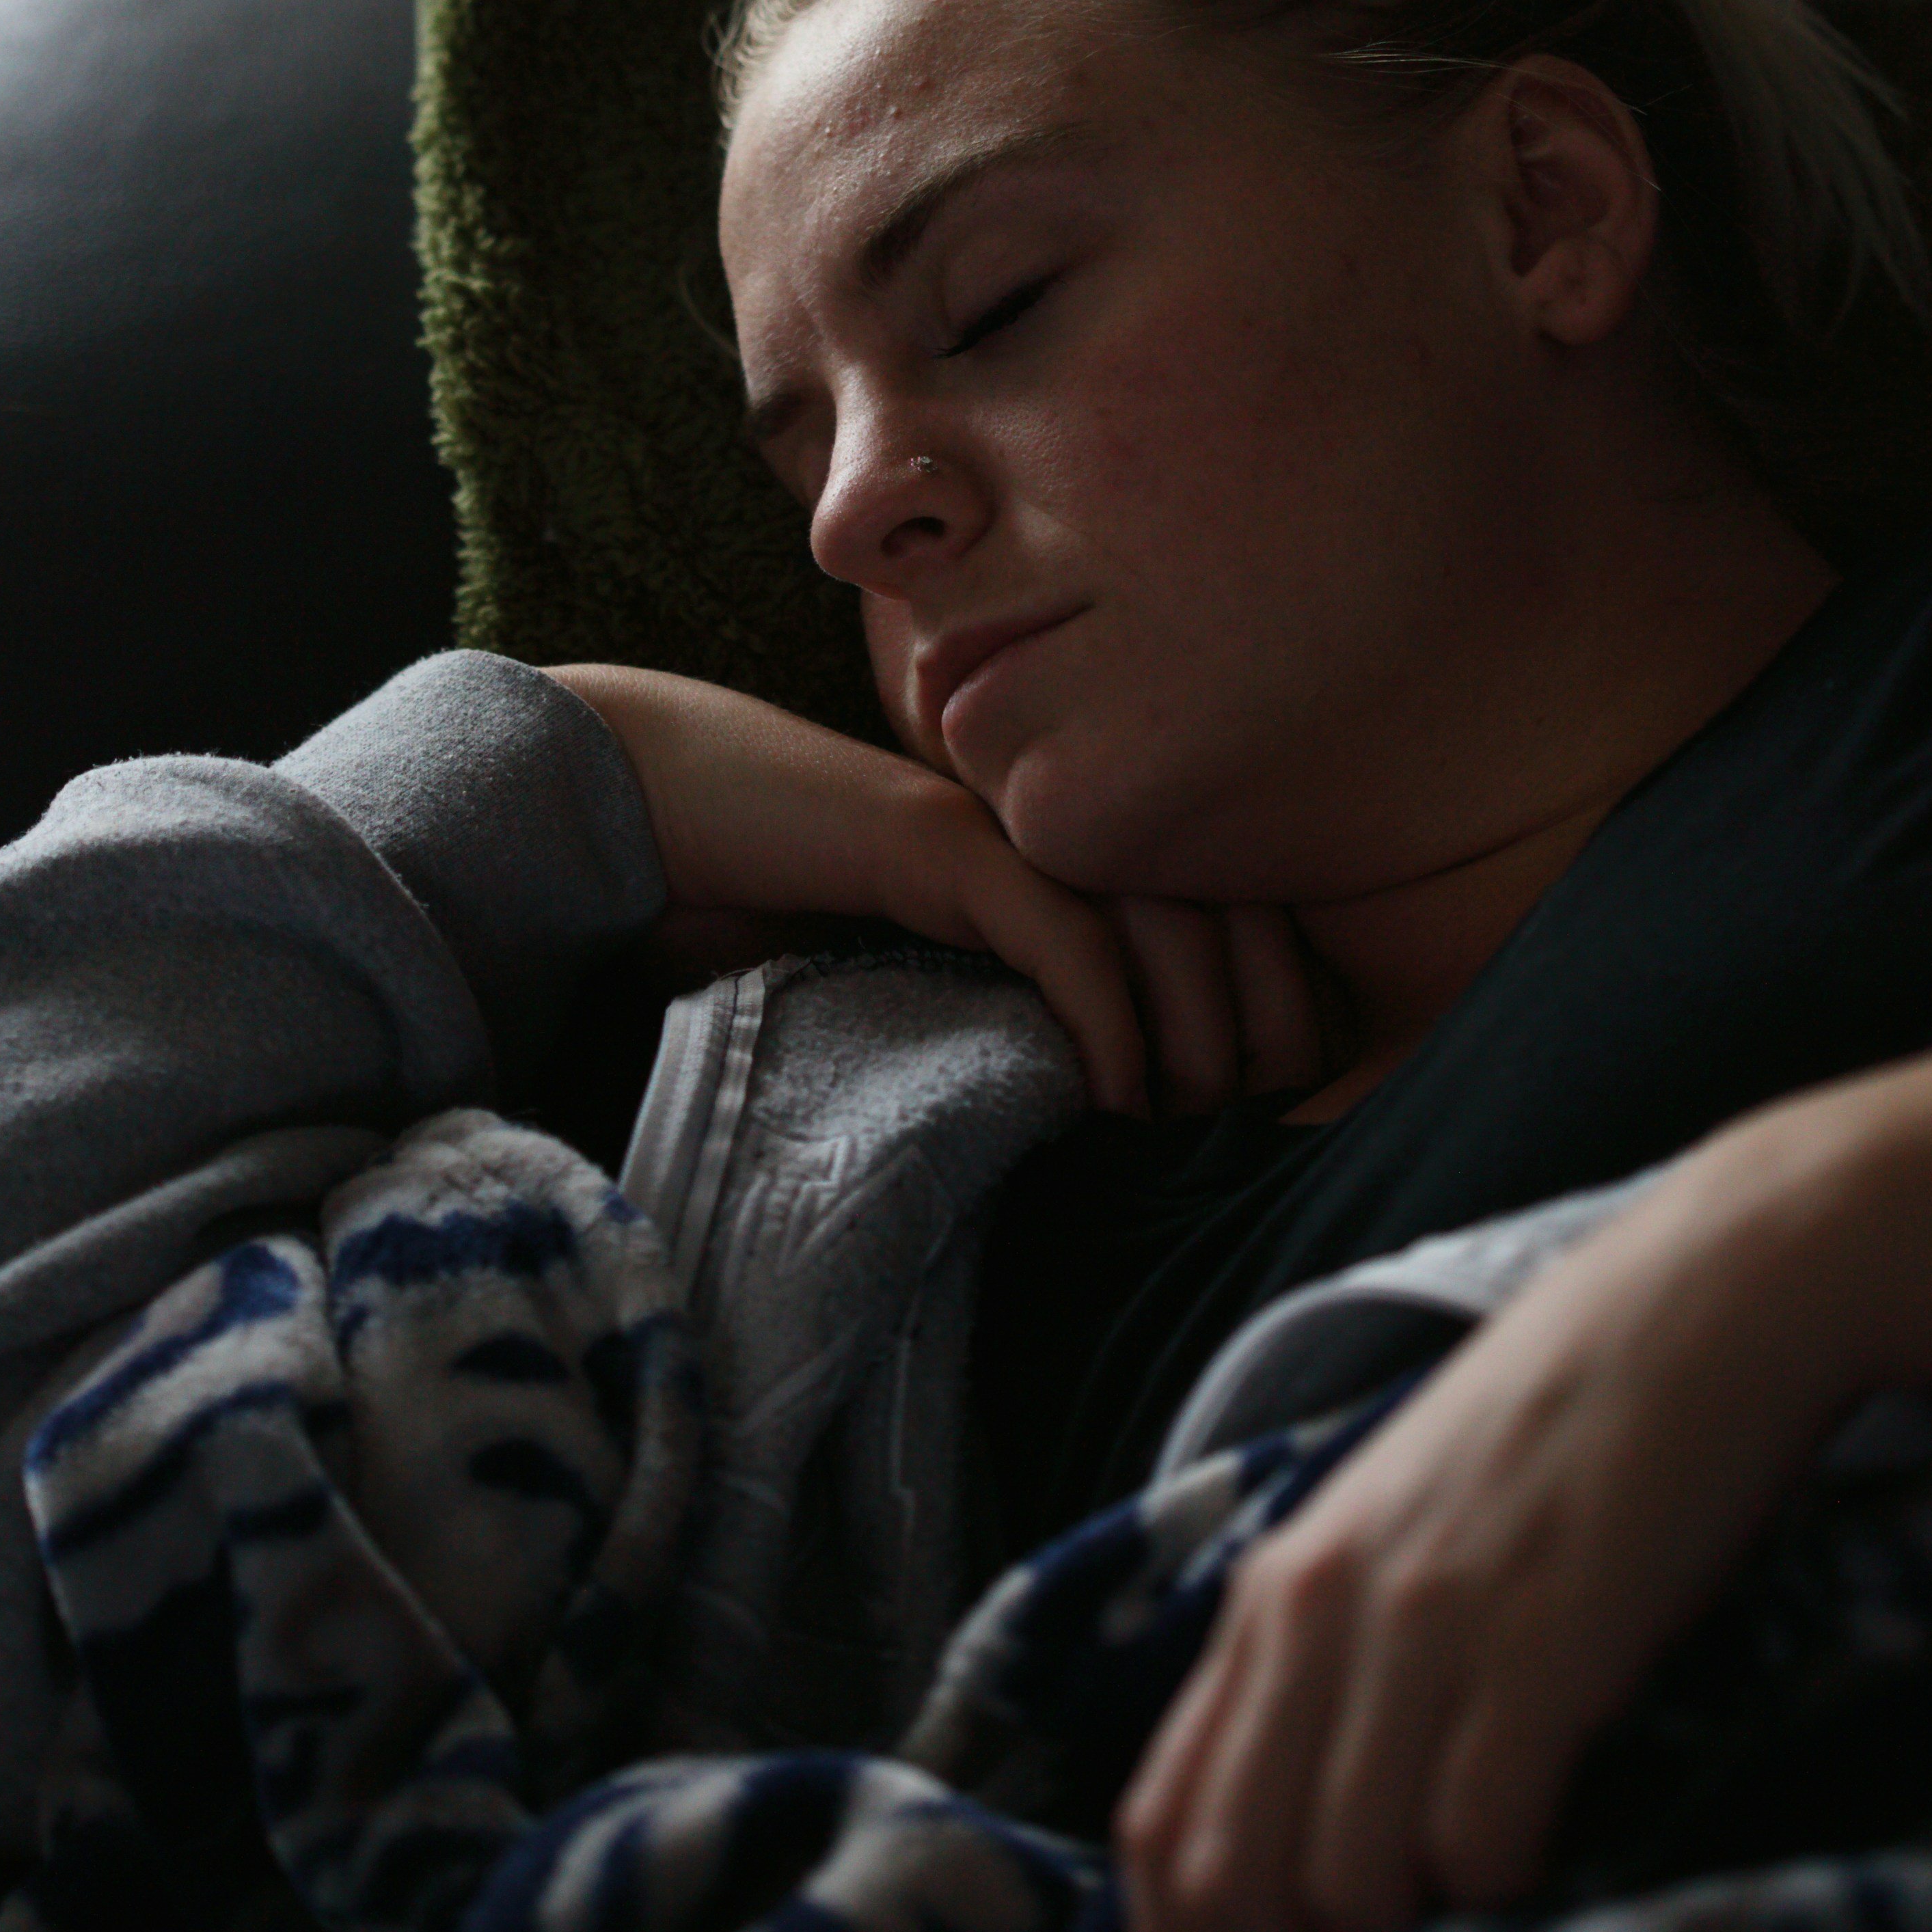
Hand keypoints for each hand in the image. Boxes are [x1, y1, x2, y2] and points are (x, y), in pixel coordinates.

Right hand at [548, 665, 1328, 1117]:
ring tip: (1181, 1125)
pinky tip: (1113, 1096)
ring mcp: (1000, 825)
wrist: (654, 803)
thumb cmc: (775, 895)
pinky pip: (1060, 930)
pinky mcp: (938, 843)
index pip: (1229, 911)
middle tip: (1247, 1128)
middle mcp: (1054, 823)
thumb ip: (1000, 1009)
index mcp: (1066, 845)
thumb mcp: (917, 971)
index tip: (1270, 1106)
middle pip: (1230, 911)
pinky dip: (1106, 1016)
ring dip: (1197, 1036)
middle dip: (1267, 1026)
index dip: (1278, 1004)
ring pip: (1165, 921)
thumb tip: (1096, 1118)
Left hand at [1113, 1110, 1864, 1931]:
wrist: (1706, 1301)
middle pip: (1223, 1881)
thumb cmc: (1568, 1433)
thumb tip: (1312, 1847)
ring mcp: (1425, 1624)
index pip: (1157, 1827)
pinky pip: (1473, 1838)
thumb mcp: (1407, 1536)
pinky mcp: (1540, 1642)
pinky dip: (1487, 1916)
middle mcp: (1318, 1608)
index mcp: (1276, 1593)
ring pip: (1336, 1883)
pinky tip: (1531, 1916)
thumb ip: (1342, 1663)